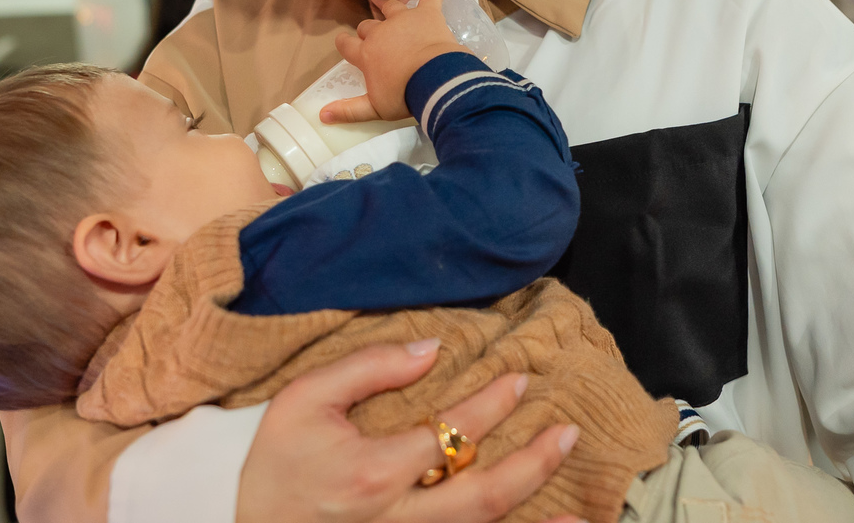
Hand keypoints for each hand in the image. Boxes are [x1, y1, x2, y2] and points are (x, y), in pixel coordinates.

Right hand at [236, 339, 580, 522]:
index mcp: (373, 472)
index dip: (492, 404)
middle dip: (533, 463)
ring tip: (581, 511)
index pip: (452, 433)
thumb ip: (368, 368)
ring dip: (532, 518)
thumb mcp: (304, 400)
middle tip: (567, 431)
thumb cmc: (272, 463)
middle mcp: (395, 521)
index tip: (520, 381)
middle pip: (483, 495)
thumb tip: (432, 348)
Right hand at [322, 0, 466, 123]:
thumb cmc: (403, 95)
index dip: (344, 43)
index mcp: (366, 54)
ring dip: (390, 9)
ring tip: (393, 13)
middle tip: (377, 41)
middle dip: (368, 31)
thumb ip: (348, 111)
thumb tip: (321, 115)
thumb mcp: (375, 108)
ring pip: (391, 7)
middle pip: (367, 26)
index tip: (345, 44)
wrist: (435, 80)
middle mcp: (380, 32)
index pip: (346, 44)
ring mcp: (403, 20)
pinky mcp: (426, 14)